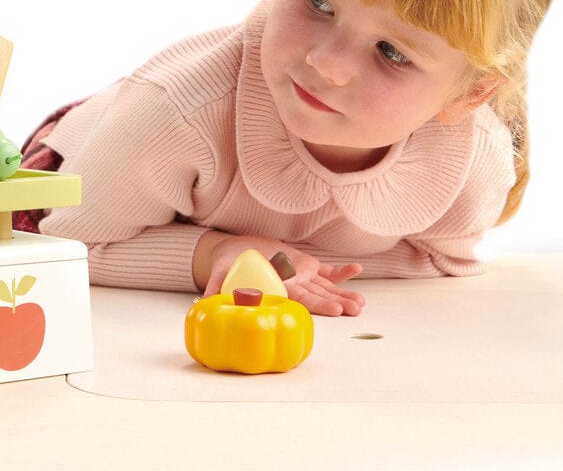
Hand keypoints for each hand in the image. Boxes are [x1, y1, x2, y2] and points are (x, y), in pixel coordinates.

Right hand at [197, 233, 364, 316]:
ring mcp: (300, 275)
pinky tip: (356, 270)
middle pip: (319, 296)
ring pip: (326, 287)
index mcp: (277, 288)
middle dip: (338, 303)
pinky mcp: (303, 264)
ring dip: (343, 292)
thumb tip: (202, 302)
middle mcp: (292, 284)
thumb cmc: (227, 263)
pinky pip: (325, 270)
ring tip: (361, 301)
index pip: (301, 300)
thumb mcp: (219, 272)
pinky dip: (340, 271)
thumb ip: (215, 287)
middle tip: (356, 309)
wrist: (233, 251)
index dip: (318, 305)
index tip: (334, 311)